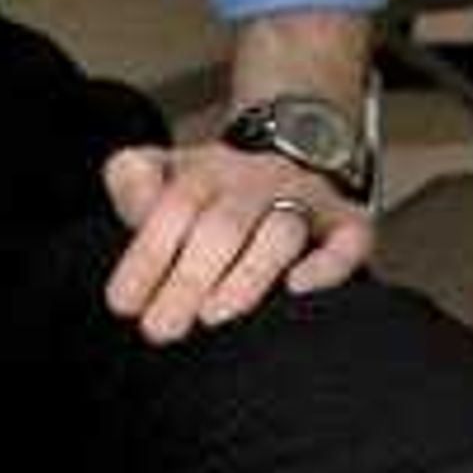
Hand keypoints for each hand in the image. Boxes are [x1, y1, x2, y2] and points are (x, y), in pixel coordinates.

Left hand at [100, 132, 374, 343]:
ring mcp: (305, 200)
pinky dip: (326, 265)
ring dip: (247, 275)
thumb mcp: (163, 169)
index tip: (124, 306)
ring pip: (282, 232)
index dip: (145, 259)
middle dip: (187, 281)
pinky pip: (348, 240)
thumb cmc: (213, 188)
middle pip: (223, 227)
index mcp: (207, 172)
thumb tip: (139, 210)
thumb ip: (133, 181)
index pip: (172, 209)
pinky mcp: (348, 223)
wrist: (293, 143)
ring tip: (213, 315)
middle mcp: (257, 183)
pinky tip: (297, 289)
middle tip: (161, 329)